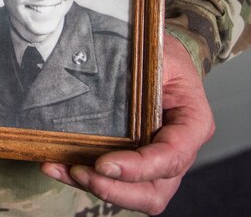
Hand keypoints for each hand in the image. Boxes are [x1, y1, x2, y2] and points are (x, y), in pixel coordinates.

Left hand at [41, 33, 214, 214]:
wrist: (164, 59)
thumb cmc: (164, 55)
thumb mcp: (158, 54)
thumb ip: (141, 70)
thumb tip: (97, 72)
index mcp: (193, 123)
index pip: (172, 157)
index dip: (139, 167)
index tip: (104, 163)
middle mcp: (179, 151)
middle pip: (155, 191)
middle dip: (115, 190)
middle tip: (80, 171)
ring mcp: (158, 163)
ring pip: (135, 195)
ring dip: (96, 187)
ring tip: (60, 169)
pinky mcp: (135, 164)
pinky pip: (115, 184)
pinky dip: (85, 179)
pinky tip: (58, 166)